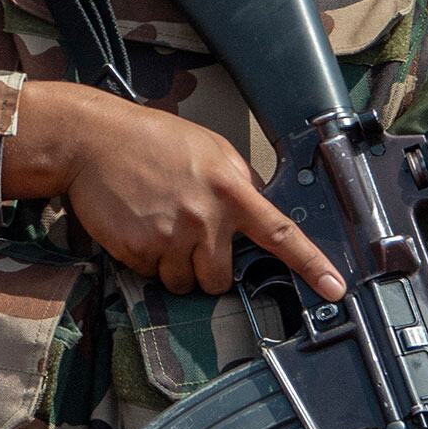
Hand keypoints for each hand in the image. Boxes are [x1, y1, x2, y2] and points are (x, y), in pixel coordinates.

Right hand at [0, 82, 344, 300]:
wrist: (91, 140)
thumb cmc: (149, 139)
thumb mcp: (208, 149)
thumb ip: (237, 181)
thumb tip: (259, 209)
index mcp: (230, 187)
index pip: (280, 232)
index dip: (311, 263)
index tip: (336, 289)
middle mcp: (206, 216)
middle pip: (220, 277)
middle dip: (205, 265)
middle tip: (185, 232)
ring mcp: (171, 236)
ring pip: (184, 282)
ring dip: (172, 265)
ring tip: (156, 222)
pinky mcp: (139, 251)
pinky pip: (152, 276)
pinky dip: (145, 259)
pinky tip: (136, 225)